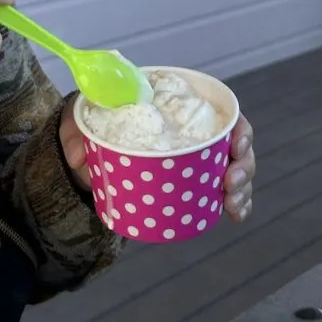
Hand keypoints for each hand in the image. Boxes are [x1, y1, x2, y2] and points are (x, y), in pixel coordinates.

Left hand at [60, 99, 254, 218]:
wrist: (90, 156)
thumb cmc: (96, 125)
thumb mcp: (85, 120)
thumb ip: (79, 130)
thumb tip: (80, 154)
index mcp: (175, 106)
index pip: (220, 110)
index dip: (237, 126)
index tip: (236, 143)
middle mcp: (194, 130)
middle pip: (234, 143)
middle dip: (242, 163)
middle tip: (229, 182)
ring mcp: (197, 159)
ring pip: (234, 168)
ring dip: (241, 187)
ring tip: (231, 204)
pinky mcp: (194, 184)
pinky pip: (222, 192)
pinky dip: (234, 203)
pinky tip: (234, 215)